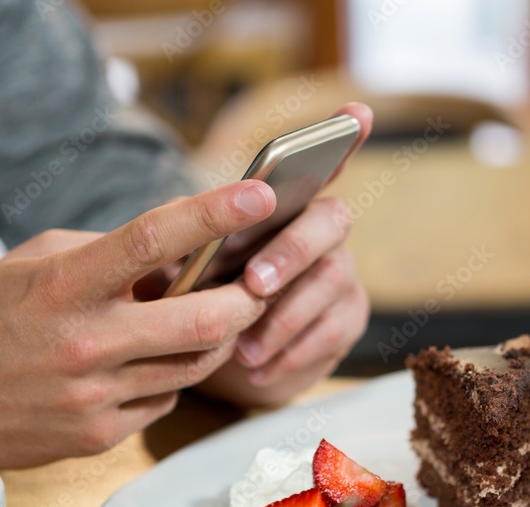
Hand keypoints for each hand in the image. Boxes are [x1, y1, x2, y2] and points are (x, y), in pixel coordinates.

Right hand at [0, 180, 276, 467]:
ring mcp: (93, 397)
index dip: (213, 214)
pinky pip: (165, 402)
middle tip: (258, 287)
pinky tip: (149, 364)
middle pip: (204, 322)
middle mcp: (84, 343)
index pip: (152, 240)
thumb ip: (112, 254)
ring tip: (206, 320)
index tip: (258, 195)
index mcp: (65, 285)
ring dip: (213, 341)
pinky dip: (171, 378)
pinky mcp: (97, 436)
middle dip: (247, 302)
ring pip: (194, 367)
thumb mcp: (38, 261)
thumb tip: (187, 254)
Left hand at [195, 103, 372, 405]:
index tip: (357, 113)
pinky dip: (291, 353)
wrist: (217, 362)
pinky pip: (332, 333)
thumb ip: (185, 249)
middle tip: (253, 284)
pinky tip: (257, 369)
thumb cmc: (198, 300)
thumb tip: (172, 248)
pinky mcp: (346, 320)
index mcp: (282, 207)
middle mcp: (321, 232)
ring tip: (243, 349)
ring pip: (333, 281)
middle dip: (292, 250)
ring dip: (285, 316)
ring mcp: (340, 275)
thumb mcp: (179, 272)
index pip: (316, 165)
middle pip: (331, 220)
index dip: (339, 139)